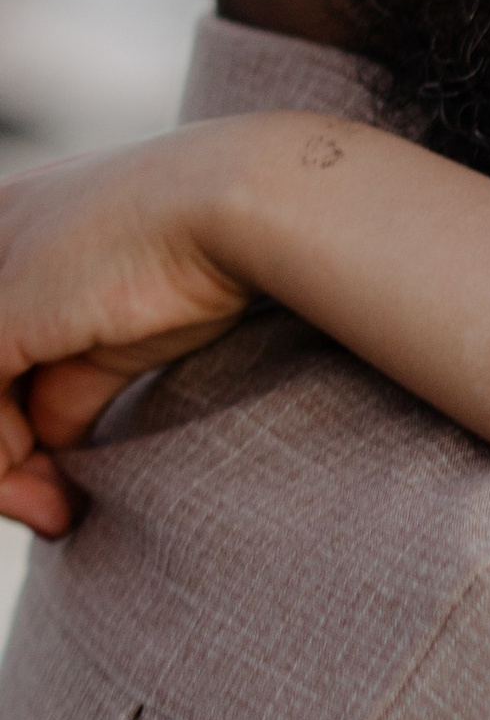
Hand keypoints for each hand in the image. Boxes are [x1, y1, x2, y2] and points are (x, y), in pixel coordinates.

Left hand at [0, 127, 272, 537]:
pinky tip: (55, 497)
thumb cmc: (199, 256)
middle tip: (52, 515)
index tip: (50, 486)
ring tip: (59, 515)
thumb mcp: (116, 332)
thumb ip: (68, 381)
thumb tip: (49, 441)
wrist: (236, 204)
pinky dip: (3, 469)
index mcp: (8, 229)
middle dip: (1, 460)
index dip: (8, 428)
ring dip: (4, 478)